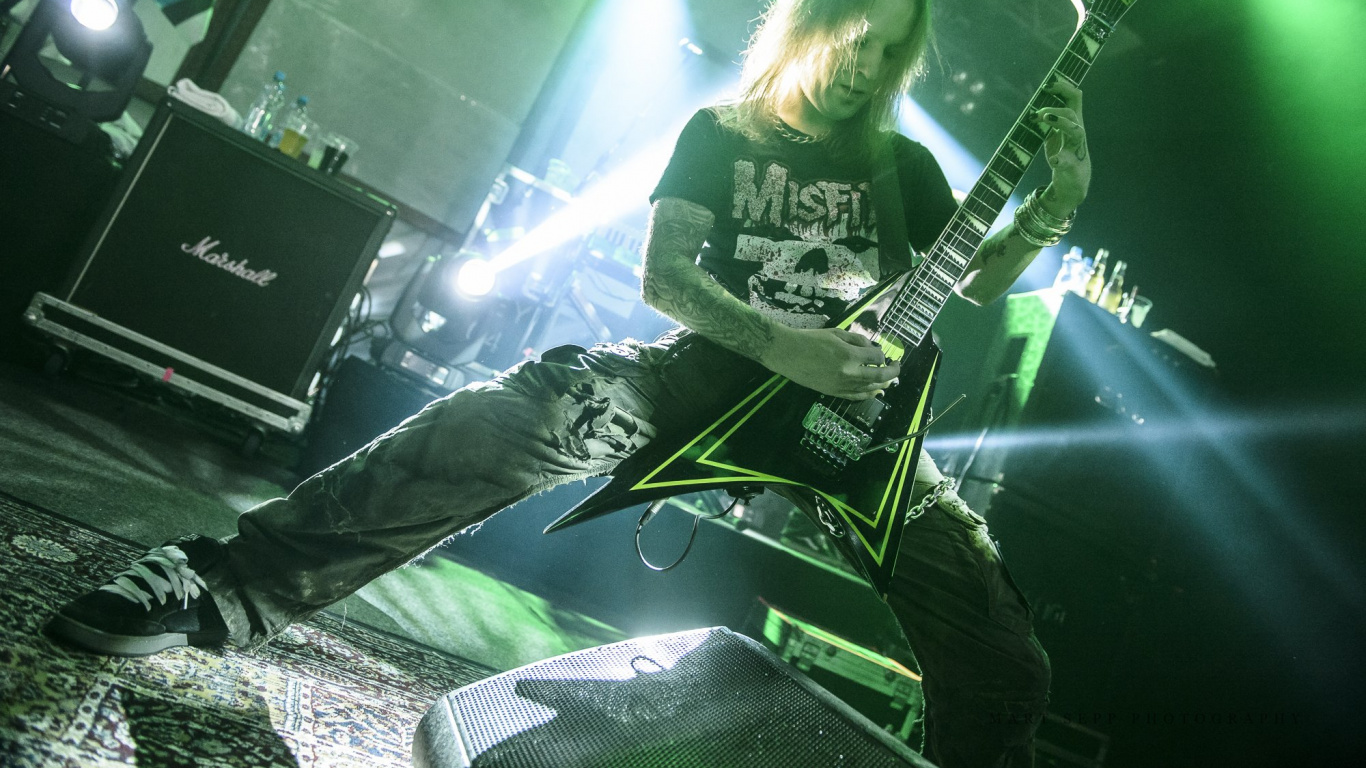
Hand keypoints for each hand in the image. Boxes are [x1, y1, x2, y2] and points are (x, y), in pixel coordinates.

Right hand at [760, 326, 898, 400]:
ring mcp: (841, 385)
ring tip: (890, 380)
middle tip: (897, 366)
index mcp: (849, 355)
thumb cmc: (810, 339)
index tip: (881, 351)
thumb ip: (857, 340)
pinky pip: (856, 396)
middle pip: (879, 375)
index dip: (882, 353)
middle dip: (892, 371)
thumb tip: (871, 347)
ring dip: (883, 383)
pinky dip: (868, 394)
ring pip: (870, 387)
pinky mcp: (833, 392)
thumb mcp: (836, 333)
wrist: (787, 354)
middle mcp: (848, 373)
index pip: (876, 356)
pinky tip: (875, 391)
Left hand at [1033, 78, 1090, 214]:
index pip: (1074, 97)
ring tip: (1045, 118)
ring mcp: (1076, 148)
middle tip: (1037, 114)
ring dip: (1061, 123)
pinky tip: (1053, 160)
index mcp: (1073, 121)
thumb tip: (1032, 105)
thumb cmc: (1063, 152)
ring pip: (1076, 130)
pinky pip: (1067, 161)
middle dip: (1054, 108)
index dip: (1063, 88)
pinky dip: (1060, 160)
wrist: (1073, 180)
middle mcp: (1077, 132)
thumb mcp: (1054, 132)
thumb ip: (1047, 119)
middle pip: (1072, 112)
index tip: (1047, 85)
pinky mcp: (1071, 165)